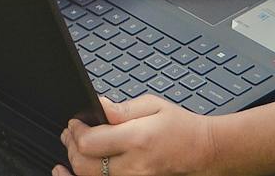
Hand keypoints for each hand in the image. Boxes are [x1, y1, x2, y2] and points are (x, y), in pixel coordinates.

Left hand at [55, 95, 218, 175]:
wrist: (204, 151)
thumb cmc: (181, 127)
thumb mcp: (153, 105)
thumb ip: (122, 109)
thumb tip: (98, 106)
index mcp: (137, 140)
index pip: (89, 143)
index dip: (75, 132)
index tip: (74, 123)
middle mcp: (134, 165)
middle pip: (85, 165)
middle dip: (71, 148)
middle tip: (69, 134)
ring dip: (76, 164)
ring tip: (73, 149)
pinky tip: (80, 169)